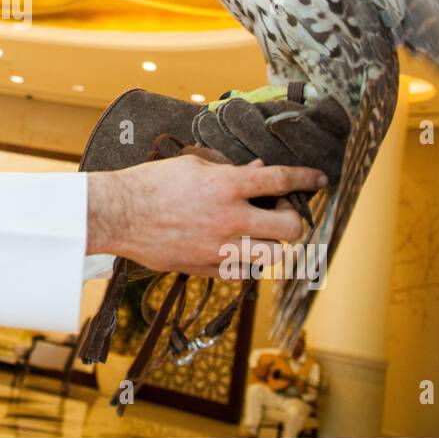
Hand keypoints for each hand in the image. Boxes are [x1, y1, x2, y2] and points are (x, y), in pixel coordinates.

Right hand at [87, 150, 325, 275]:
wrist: (118, 214)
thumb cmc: (151, 183)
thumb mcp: (193, 166)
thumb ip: (229, 171)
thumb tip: (257, 172)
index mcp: (227, 186)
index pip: (281, 180)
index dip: (306, 178)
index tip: (320, 180)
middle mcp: (230, 219)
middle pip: (290, 229)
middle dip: (293, 219)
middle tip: (281, 213)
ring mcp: (220, 248)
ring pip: (273, 257)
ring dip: (273, 244)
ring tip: (261, 234)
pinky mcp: (207, 268)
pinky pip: (243, 271)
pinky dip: (245, 260)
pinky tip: (235, 248)